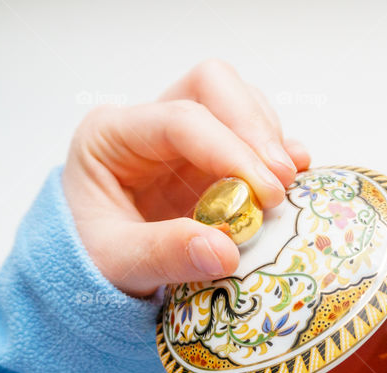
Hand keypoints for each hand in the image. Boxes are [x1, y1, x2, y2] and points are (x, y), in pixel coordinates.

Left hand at [62, 59, 310, 297]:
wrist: (92, 272)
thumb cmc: (92, 260)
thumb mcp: (117, 264)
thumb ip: (165, 255)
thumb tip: (225, 251)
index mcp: (111, 135)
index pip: (180, 119)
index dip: (229, 149)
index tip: (266, 192)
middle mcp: (149, 124)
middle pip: (212, 85)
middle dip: (253, 127)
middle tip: (281, 179)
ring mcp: (184, 138)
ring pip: (238, 101)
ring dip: (268, 139)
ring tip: (283, 187)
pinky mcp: (212, 158)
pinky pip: (253, 135)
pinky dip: (277, 152)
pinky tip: (294, 176)